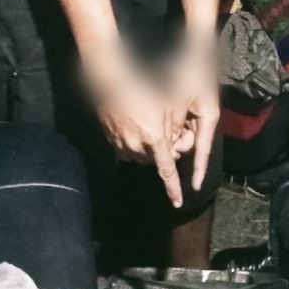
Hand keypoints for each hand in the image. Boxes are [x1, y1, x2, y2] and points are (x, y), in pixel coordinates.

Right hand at [85, 52, 184, 206]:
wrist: (114, 85)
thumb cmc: (144, 92)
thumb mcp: (166, 109)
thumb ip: (171, 132)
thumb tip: (170, 146)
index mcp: (155, 141)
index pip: (167, 172)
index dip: (173, 189)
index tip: (177, 203)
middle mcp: (138, 148)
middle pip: (154, 161)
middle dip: (162, 154)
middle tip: (165, 136)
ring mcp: (122, 146)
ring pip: (140, 157)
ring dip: (147, 150)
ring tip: (147, 128)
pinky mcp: (112, 141)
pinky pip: (126, 150)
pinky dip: (134, 145)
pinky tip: (134, 128)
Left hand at [169, 42, 219, 199]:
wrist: (196, 52)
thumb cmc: (190, 73)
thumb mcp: (179, 98)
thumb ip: (173, 120)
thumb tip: (167, 139)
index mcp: (208, 119)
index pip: (202, 152)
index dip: (197, 171)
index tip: (192, 187)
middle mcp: (205, 119)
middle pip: (190, 143)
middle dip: (176, 146)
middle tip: (159, 140)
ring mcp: (198, 113)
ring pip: (183, 134)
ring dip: (171, 135)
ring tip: (156, 125)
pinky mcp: (192, 107)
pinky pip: (180, 123)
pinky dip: (171, 126)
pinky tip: (158, 121)